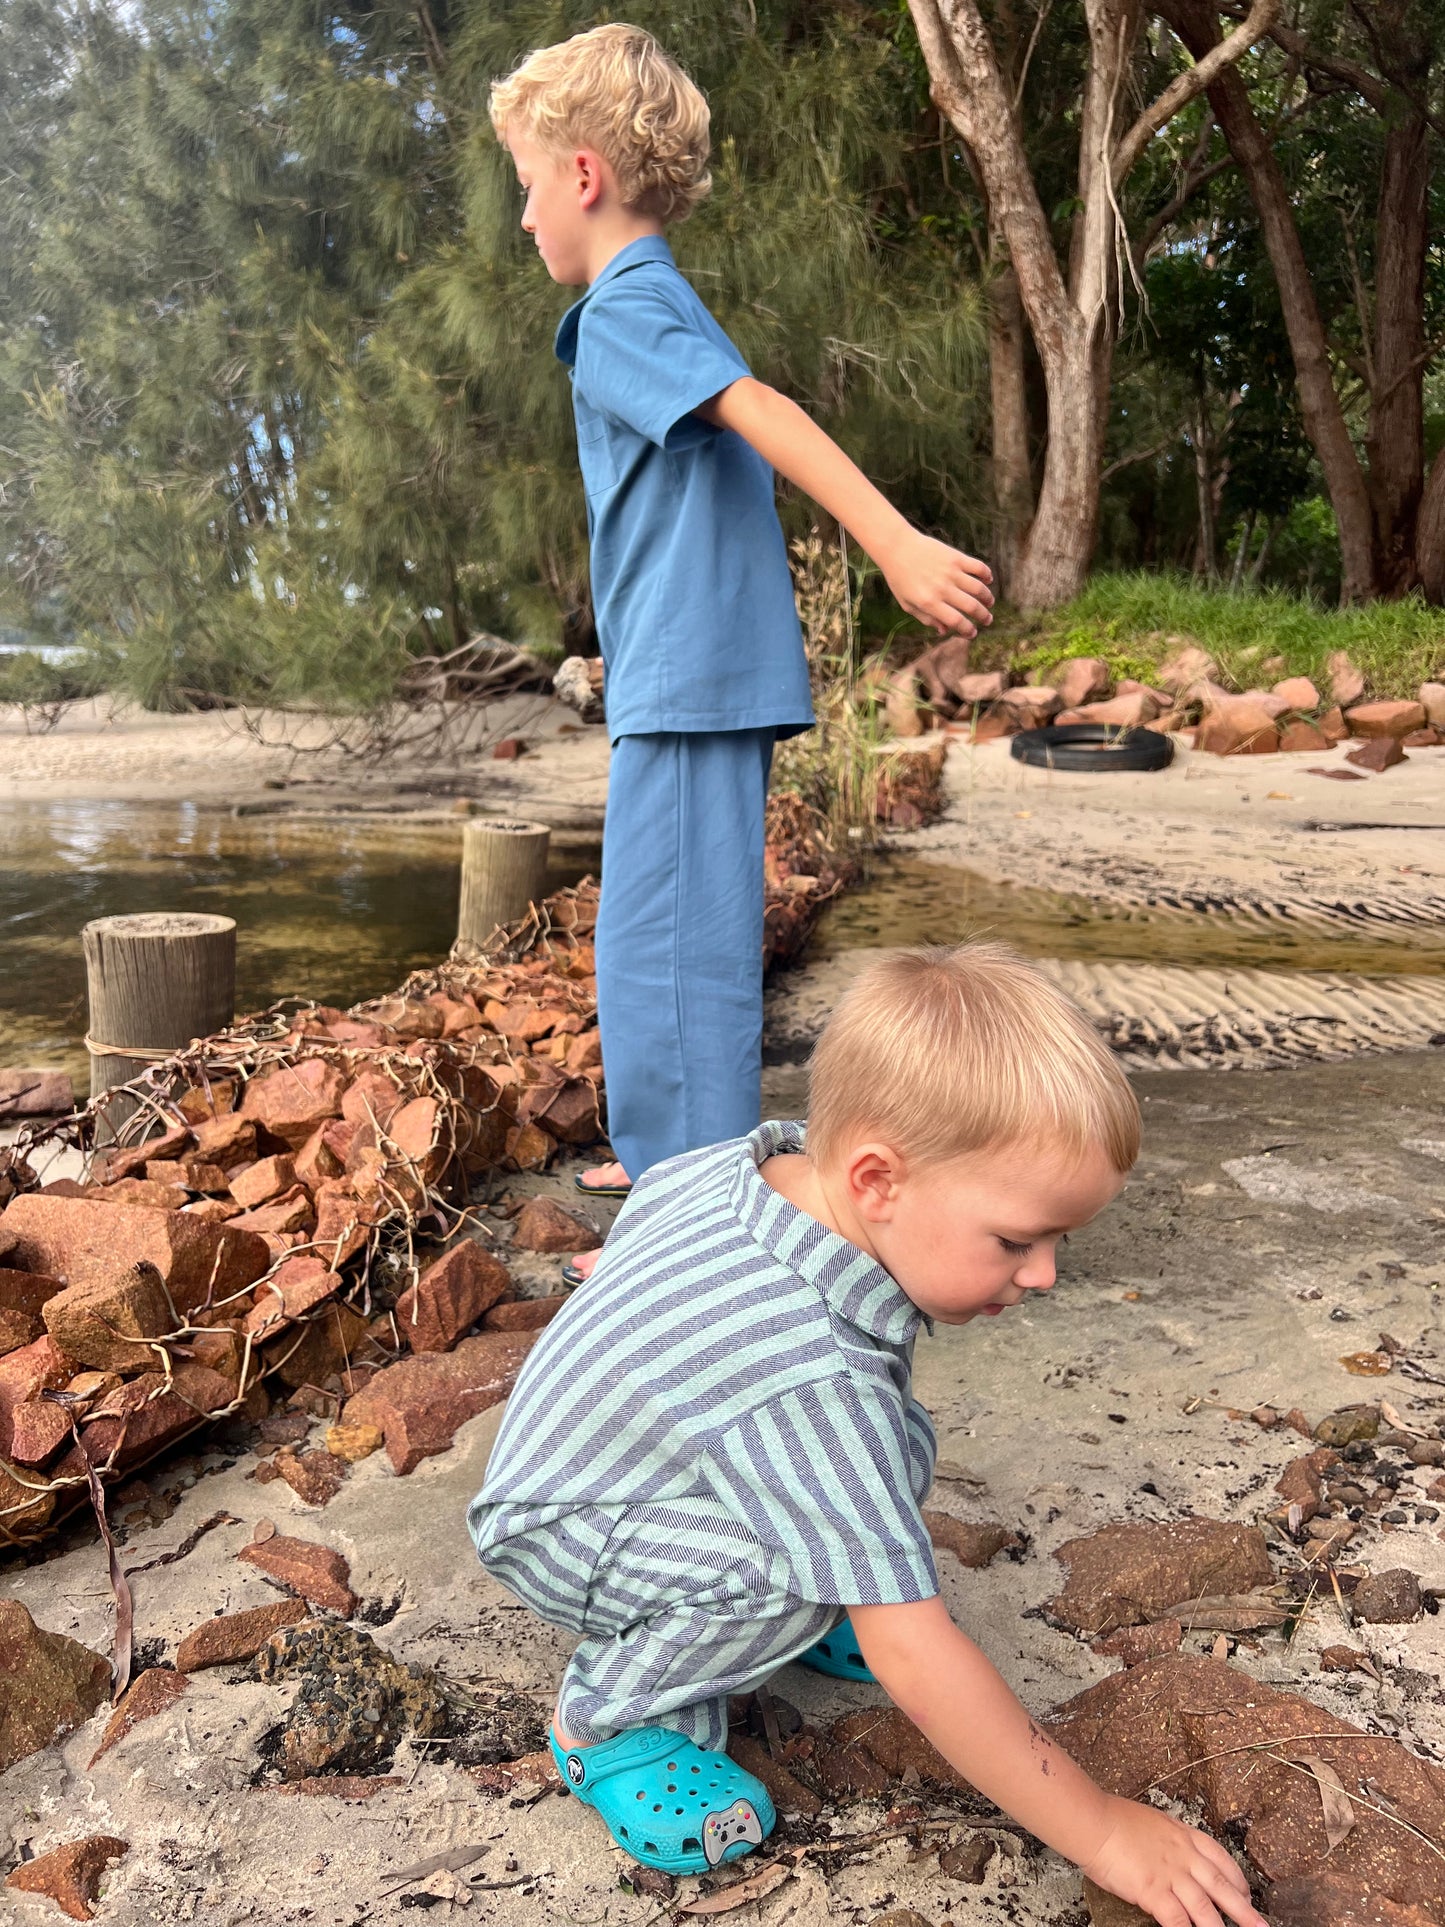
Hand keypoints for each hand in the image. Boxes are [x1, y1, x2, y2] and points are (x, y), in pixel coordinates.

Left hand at [879, 528, 994, 637]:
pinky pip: (978, 567)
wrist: (897, 547)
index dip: (968, 630)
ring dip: (987, 598)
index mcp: (929, 603)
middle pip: (971, 607)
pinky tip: (988, 580)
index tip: (972, 633)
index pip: (956, 621)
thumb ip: (926, 619)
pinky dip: (987, 575)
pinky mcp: (955, 557)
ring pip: (978, 588)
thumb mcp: (907, 604)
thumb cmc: (900, 578)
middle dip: (983, 617)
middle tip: (988, 620)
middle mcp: (942, 588)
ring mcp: (950, 572)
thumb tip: (945, 631)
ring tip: (989, 603)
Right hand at [1081, 1796, 1266, 1926]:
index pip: (1221, 1858)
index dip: (1237, 1879)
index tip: (1246, 1893)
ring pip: (1206, 1908)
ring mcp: (1171, 1874)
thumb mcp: (1151, 1823)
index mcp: (1183, 1835)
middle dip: (1245, 1910)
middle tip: (1263, 1926)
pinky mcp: (1154, 1892)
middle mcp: (1183, 1856)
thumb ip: (1167, 1842)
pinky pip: (1177, 1920)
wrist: (1094, 1821)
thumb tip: (1170, 1856)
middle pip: (1222, 1886)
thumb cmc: (1114, 1819)